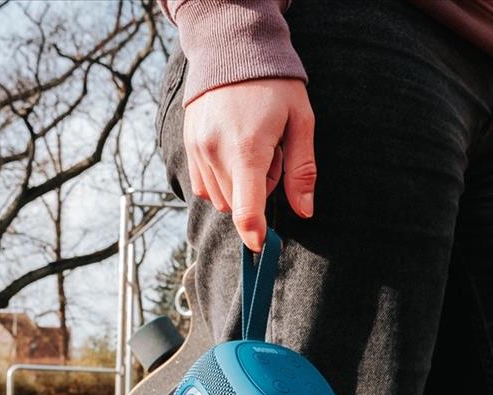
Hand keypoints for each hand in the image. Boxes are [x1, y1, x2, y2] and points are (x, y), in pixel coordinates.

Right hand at [183, 77, 315, 251]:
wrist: (233, 49)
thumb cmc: (275, 85)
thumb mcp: (301, 122)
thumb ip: (302, 171)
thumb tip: (305, 211)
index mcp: (247, 149)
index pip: (245, 208)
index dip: (253, 233)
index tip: (261, 246)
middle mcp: (215, 152)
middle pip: (235, 205)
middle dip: (255, 193)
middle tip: (270, 157)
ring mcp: (197, 148)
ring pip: (218, 197)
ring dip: (237, 186)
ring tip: (251, 149)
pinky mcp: (187, 144)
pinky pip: (203, 184)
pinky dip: (220, 179)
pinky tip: (233, 151)